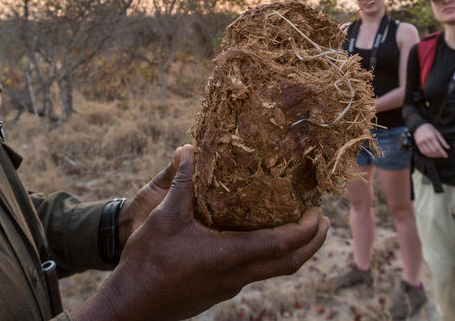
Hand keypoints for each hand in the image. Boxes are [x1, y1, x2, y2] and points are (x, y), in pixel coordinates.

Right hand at [72, 145, 330, 320]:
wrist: (131, 306)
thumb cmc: (147, 262)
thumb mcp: (164, 216)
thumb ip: (181, 183)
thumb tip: (189, 149)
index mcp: (231, 256)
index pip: (283, 245)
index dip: (307, 229)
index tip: (319, 210)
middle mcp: (237, 275)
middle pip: (290, 263)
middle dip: (312, 243)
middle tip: (323, 221)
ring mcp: (229, 287)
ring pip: (273, 271)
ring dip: (292, 251)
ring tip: (298, 228)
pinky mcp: (218, 291)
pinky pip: (254, 272)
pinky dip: (268, 257)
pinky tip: (255, 240)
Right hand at [414, 123, 448, 157]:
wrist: (419, 126)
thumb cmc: (429, 129)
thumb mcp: (437, 133)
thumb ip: (443, 141)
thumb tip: (448, 148)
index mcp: (431, 136)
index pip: (438, 147)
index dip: (443, 153)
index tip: (446, 156)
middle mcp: (425, 140)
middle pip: (433, 150)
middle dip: (439, 155)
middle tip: (443, 155)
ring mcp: (421, 142)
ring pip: (429, 152)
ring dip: (434, 156)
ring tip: (438, 156)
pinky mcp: (418, 144)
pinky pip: (423, 152)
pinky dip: (428, 155)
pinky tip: (432, 155)